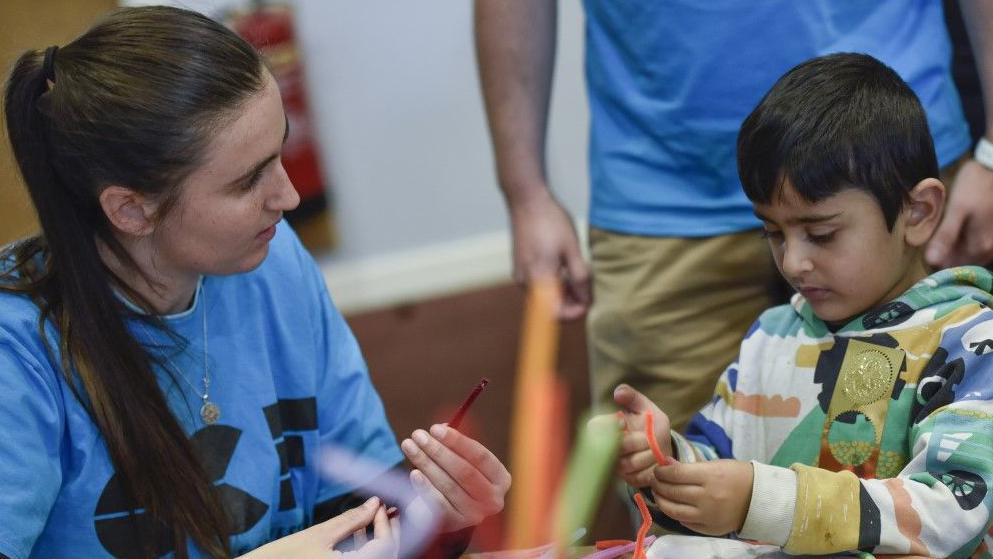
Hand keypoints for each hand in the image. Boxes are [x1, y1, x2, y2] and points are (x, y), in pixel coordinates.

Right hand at [240, 497, 395, 558]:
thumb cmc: (281, 558)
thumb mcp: (318, 535)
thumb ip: (350, 519)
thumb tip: (374, 503)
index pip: (386, 547)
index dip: (386, 524)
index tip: (380, 505)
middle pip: (386, 556)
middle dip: (387, 534)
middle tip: (382, 512)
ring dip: (377, 542)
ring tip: (368, 520)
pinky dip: (363, 552)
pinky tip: (354, 535)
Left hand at [400, 424, 510, 531]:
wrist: (455, 511)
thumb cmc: (461, 477)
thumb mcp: (466, 461)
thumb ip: (457, 445)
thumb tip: (441, 428)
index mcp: (501, 478)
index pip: (480, 456)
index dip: (457, 441)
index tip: (435, 428)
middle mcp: (492, 499)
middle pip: (464, 471)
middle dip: (438, 451)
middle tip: (418, 435)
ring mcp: (474, 514)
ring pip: (448, 485)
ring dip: (426, 463)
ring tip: (409, 446)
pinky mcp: (455, 524)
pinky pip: (438, 504)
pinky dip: (425, 487)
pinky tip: (414, 473)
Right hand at [509, 189, 590, 319]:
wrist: (527, 201)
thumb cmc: (550, 221)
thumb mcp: (572, 249)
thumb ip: (580, 277)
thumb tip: (587, 300)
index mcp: (539, 279)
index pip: (556, 314)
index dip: (575, 312)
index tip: (589, 302)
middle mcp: (525, 281)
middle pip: (549, 307)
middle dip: (571, 301)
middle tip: (588, 286)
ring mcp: (520, 275)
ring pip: (544, 297)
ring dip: (563, 292)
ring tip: (579, 274)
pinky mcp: (519, 268)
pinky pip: (537, 285)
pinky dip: (553, 284)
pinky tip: (564, 268)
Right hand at [610, 384, 672, 487]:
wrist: (663, 446)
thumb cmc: (650, 423)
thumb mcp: (645, 407)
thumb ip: (633, 397)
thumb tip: (618, 393)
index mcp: (605, 427)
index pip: (595, 428)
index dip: (609, 425)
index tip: (624, 421)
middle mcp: (606, 448)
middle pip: (614, 447)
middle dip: (635, 441)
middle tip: (647, 437)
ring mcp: (616, 465)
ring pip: (628, 463)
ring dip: (647, 454)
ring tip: (654, 446)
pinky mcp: (627, 478)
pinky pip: (638, 475)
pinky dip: (651, 466)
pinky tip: (656, 459)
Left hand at [649, 459, 752, 535]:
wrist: (760, 498)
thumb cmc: (737, 476)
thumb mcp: (715, 465)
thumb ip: (689, 467)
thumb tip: (666, 465)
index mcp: (710, 477)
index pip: (675, 474)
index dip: (661, 472)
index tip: (657, 470)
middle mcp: (707, 497)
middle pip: (672, 492)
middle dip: (658, 485)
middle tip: (654, 481)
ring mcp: (708, 516)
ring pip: (673, 510)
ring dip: (661, 501)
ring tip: (658, 494)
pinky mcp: (709, 529)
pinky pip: (685, 523)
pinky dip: (676, 514)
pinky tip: (674, 506)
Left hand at [927, 159, 992, 266]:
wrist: (992, 168)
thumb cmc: (974, 187)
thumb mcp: (956, 210)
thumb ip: (945, 236)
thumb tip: (932, 262)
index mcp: (980, 248)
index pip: (953, 268)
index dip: (935, 264)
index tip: (922, 255)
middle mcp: (990, 251)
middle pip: (961, 264)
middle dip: (943, 258)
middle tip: (928, 245)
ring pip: (968, 256)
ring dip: (952, 251)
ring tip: (937, 239)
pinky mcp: (991, 234)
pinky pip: (974, 247)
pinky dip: (960, 244)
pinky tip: (952, 232)